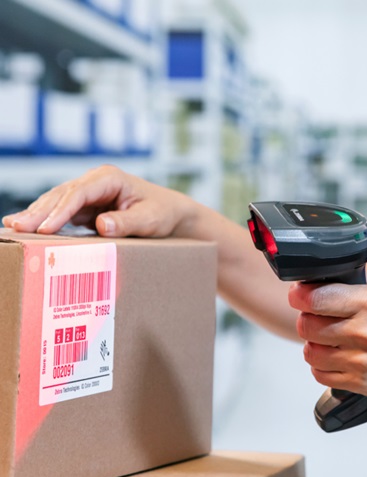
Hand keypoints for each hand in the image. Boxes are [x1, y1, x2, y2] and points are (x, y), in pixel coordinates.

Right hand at [2, 165, 196, 237]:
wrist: (171, 213)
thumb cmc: (163, 213)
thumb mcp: (150, 219)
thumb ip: (127, 222)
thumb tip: (102, 225)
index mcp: (110, 178)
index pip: (78, 193)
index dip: (60, 211)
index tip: (45, 228)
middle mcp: (95, 181)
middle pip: (61, 195)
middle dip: (38, 211)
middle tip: (14, 226)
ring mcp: (89, 193)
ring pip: (57, 202)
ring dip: (36, 214)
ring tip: (13, 226)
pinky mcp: (86, 206)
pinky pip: (62, 212)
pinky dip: (45, 220)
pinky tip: (28, 228)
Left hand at [289, 280, 366, 398]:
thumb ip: (347, 284)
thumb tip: (311, 281)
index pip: (315, 299)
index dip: (299, 297)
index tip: (298, 296)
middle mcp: (365, 332)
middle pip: (307, 326)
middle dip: (307, 320)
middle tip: (317, 318)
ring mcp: (362, 361)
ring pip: (310, 352)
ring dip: (313, 344)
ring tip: (327, 339)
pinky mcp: (360, 383)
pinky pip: (320, 374)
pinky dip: (322, 365)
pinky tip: (335, 356)